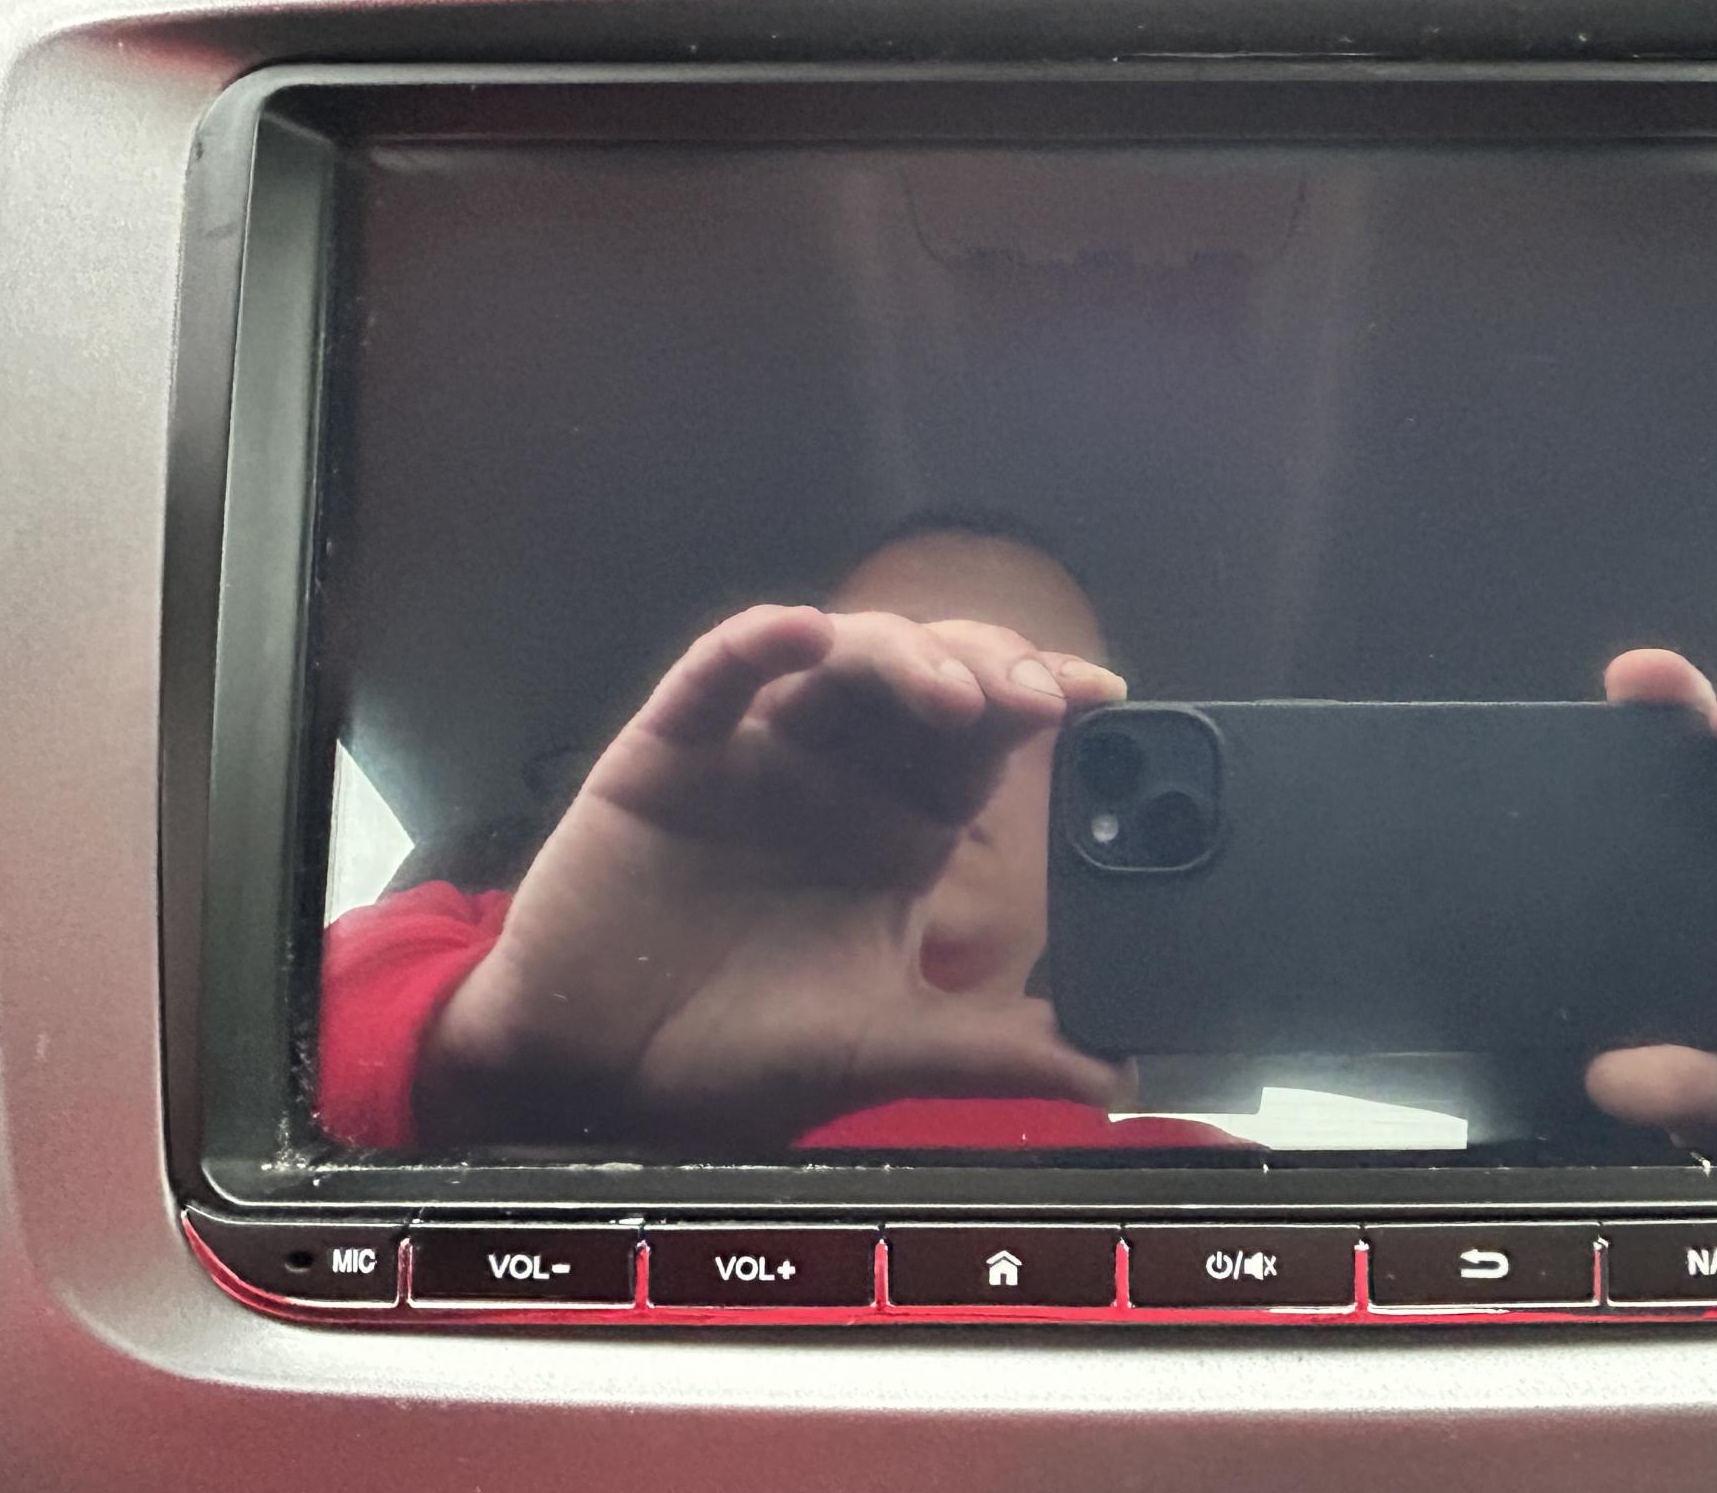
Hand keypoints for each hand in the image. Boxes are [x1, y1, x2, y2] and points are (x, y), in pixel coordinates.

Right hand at [415, 605, 1131, 1148]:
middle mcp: (839, 772)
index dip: (1040, 699)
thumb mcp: (886, 1047)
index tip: (1102, 695)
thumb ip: (996, 1048)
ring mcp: (754, 751)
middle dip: (989, 664)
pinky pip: (717, 673)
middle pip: (928, 674)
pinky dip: (760, 641)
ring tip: (952, 694)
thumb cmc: (738, 1054)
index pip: (986, 738)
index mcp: (900, 826)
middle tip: (1035, 697)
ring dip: (903, 655)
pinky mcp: (671, 750)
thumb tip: (1118, 1077)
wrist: (598, 1083)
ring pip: (840, 657)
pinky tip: (804, 633)